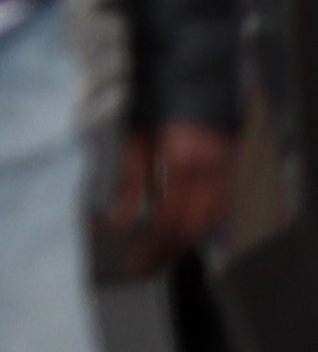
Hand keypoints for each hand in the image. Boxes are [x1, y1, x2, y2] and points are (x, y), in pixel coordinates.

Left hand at [108, 121, 237, 272]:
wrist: (193, 81)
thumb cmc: (157, 107)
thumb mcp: (135, 141)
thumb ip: (131, 183)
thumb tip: (119, 222)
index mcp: (182, 164)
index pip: (168, 221)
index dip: (152, 247)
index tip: (134, 265)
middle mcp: (211, 175)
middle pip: (191, 230)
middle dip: (166, 253)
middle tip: (143, 270)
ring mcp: (227, 176)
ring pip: (210, 226)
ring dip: (184, 245)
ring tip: (159, 258)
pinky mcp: (233, 175)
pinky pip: (220, 213)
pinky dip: (201, 229)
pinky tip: (182, 237)